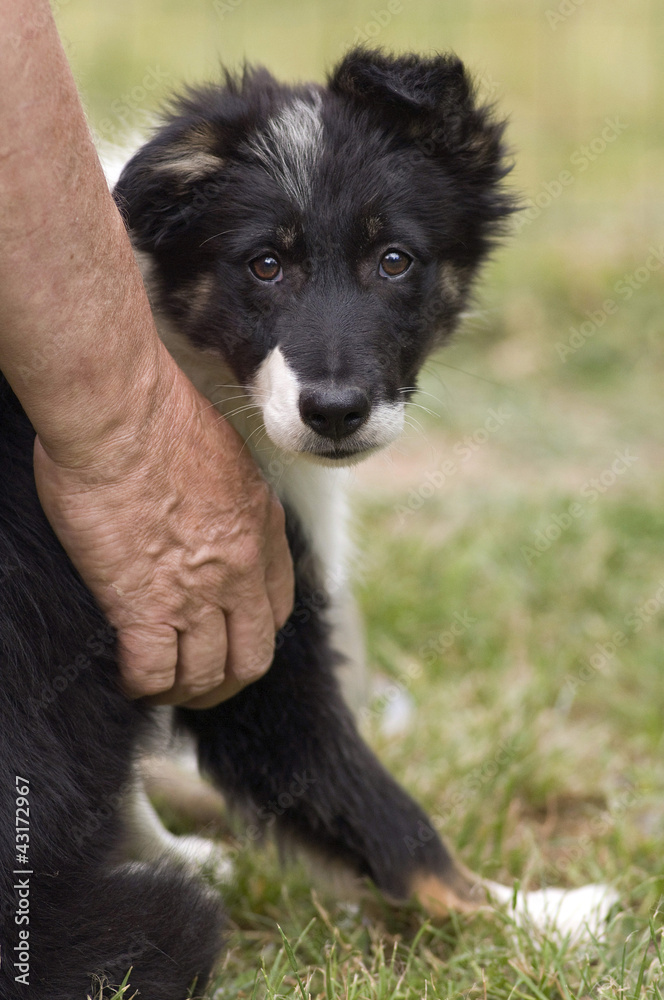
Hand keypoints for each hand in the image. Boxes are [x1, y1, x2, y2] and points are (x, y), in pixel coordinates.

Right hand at [33, 354, 293, 707]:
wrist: (123, 414)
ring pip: (208, 674)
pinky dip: (143, 685)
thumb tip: (209, 510)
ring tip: (163, 687)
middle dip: (230, 679)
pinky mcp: (146, 605)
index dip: (256, 632)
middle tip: (203, 681)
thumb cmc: (161, 416)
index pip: (279, 608)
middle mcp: (241, 570)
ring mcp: (197, 592)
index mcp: (262, 529)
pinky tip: (129, 677)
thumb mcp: (225, 455)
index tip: (232, 635)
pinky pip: (154, 672)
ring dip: (186, 690)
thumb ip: (228, 495)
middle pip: (253, 657)